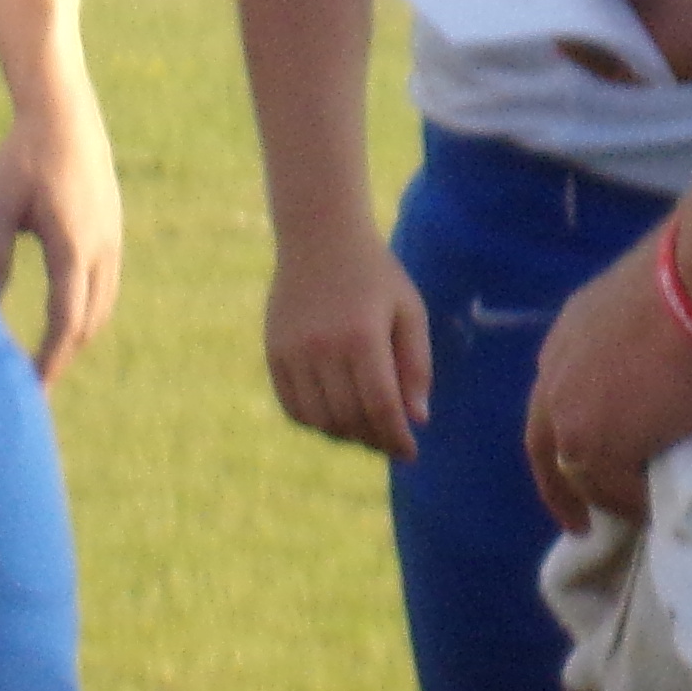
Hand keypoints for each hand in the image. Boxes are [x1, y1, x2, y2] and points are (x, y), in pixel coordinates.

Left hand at [0, 75, 124, 387]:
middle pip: (90, 321)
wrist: (64, 112)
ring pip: (103, 303)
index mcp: (74, 248)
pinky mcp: (113, 226)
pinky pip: (106, 281)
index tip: (33, 387)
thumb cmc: (22, 156)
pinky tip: (63, 310)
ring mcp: (113, 237)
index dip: (50, 360)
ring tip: (48, 352)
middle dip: (64, 354)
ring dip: (78, 332)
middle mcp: (102, 248)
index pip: (66, 321)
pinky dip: (87, 306)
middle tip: (35, 381)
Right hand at [267, 217, 431, 459]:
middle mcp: (323, 348)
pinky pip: (293, 406)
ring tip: (365, 430)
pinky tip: (336, 417)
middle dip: (374, 439)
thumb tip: (417, 419)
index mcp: (362, 336)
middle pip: (349, 418)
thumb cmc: (376, 275)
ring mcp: (293, 351)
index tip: (410, 453)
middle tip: (390, 442)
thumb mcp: (409, 311)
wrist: (320, 237)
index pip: (381, 406)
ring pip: (319, 419)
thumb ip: (417, 365)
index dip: (397, 437)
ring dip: (345, 435)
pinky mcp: (274, 353)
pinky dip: (315, 422)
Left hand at [527, 230, 691, 530]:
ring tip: (631, 519)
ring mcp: (572, 414)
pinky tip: (659, 513)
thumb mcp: (654, 300)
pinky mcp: (600, 447)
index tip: (576, 456)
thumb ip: (645, 330)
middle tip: (579, 519)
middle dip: (561, 483)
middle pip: (547, 442)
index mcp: (570, 333)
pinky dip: (636, 505)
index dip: (565, 428)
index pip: (555, 393)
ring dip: (605, 497)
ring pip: (579, 472)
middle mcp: (556, 372)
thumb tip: (677, 339)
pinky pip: (617, 492)